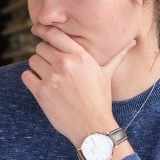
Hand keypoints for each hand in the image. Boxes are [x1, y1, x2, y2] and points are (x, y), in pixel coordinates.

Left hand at [21, 25, 134, 143]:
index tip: (40, 32)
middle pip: (41, 47)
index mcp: (81, 56)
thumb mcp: (107, 74)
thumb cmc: (100, 99)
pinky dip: (30, 79)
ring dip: (37, 67)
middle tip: (51, 64)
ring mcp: (52, 78)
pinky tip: (40, 84)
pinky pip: (26, 76)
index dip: (45, 32)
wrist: (92, 126)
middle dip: (44, 54)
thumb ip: (115, 56)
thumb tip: (132, 42)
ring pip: (33, 61)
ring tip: (48, 76)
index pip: (55, 34)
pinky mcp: (41, 93)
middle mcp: (66, 64)